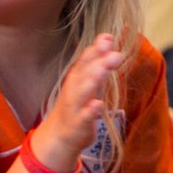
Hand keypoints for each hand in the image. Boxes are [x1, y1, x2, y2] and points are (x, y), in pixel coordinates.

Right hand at [32, 35, 120, 168]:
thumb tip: (108, 37)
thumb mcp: (86, 81)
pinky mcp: (78, 124)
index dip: (96, 49)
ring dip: (92, 81)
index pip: (85, 60)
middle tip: (114, 53)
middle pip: (85, 73)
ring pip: (82, 92)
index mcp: (76, 78)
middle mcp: (74, 89)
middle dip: (98, 62)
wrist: (58, 135)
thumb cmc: (77, 105)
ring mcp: (74, 106)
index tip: (108, 37)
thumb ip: (98, 61)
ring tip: (103, 70)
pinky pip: (84, 117)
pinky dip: (90, 111)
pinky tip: (98, 104)